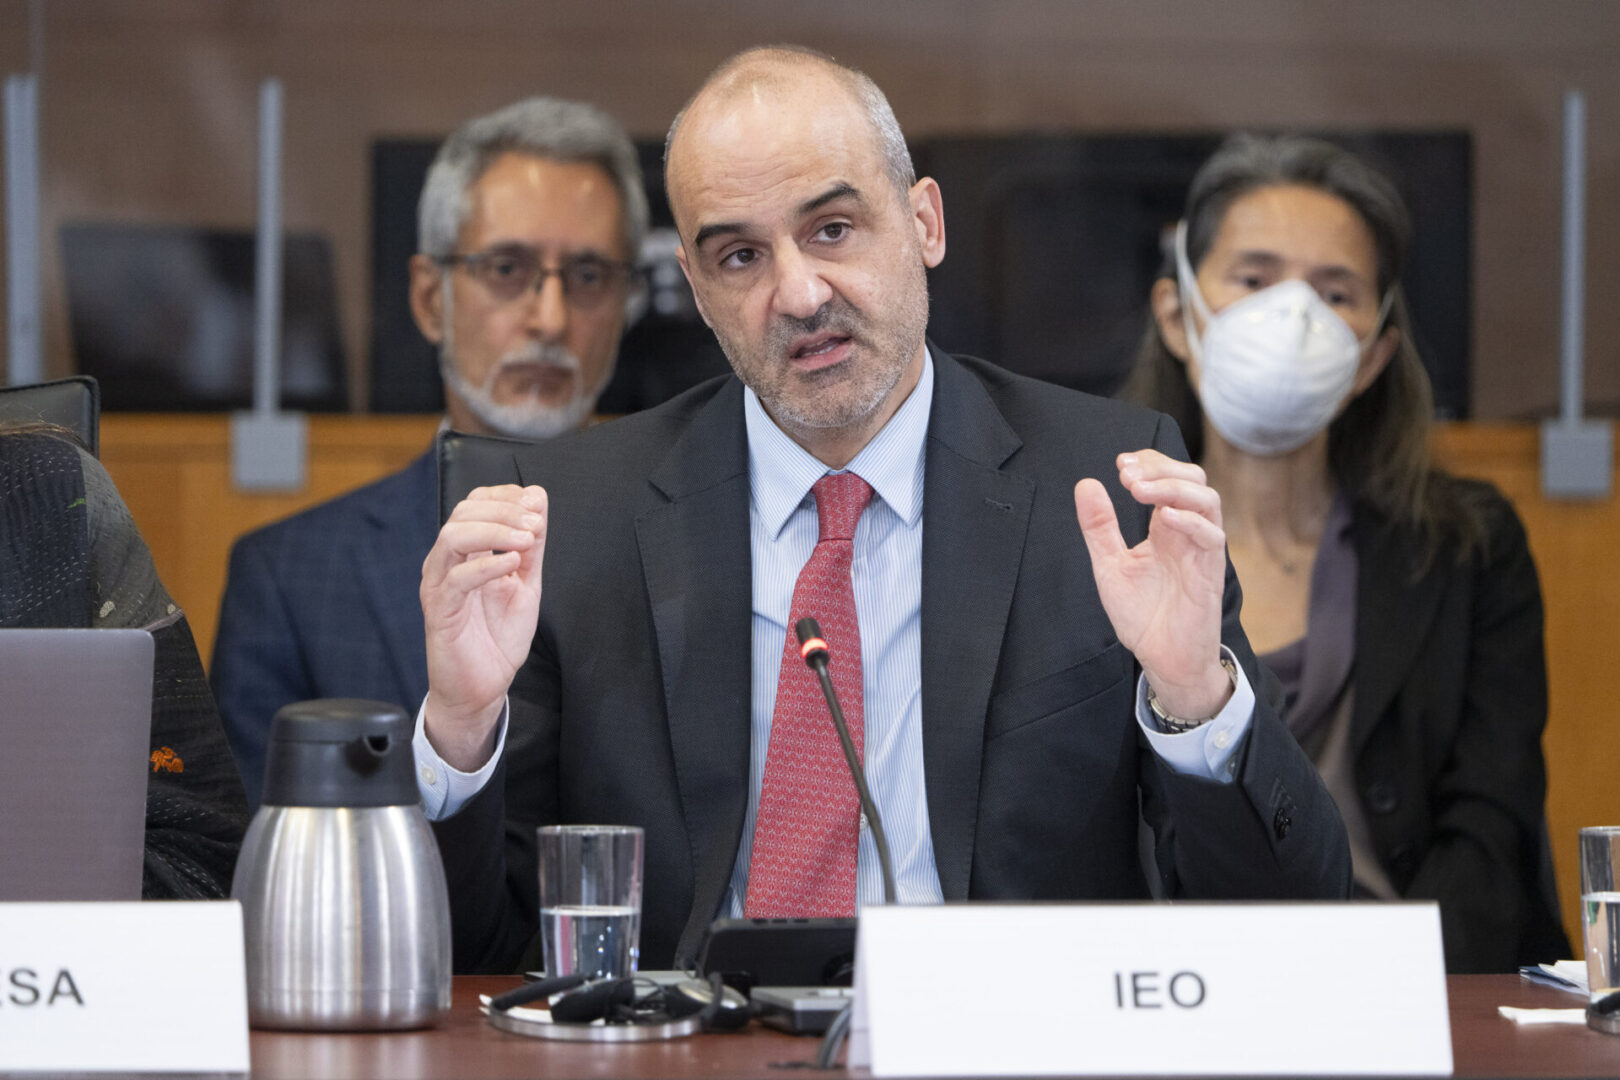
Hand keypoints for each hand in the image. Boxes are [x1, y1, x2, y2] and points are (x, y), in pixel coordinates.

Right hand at [420, 484, 546, 770]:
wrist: (482, 687)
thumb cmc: (498, 636)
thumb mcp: (526, 583)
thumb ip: (532, 545)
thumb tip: (538, 498)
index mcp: (465, 552)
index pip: (475, 503)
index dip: (505, 495)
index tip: (535, 504)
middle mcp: (447, 563)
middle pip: (463, 513)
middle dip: (504, 510)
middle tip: (535, 523)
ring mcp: (440, 585)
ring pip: (453, 537)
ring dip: (495, 531)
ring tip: (527, 540)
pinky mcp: (439, 611)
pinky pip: (456, 579)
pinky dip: (486, 565)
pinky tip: (512, 564)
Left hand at [1074, 450, 1232, 719]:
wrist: (1162, 658)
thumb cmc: (1143, 614)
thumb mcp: (1110, 564)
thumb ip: (1100, 527)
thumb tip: (1086, 483)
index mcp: (1166, 527)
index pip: (1169, 477)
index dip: (1149, 462)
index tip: (1120, 464)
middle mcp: (1187, 533)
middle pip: (1193, 479)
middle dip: (1161, 467)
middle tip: (1127, 474)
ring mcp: (1201, 551)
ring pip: (1207, 500)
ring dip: (1173, 487)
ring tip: (1138, 489)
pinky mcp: (1210, 573)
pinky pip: (1212, 537)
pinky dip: (1190, 521)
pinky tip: (1164, 518)